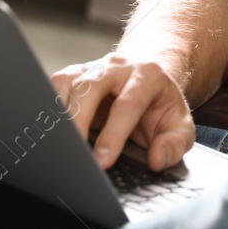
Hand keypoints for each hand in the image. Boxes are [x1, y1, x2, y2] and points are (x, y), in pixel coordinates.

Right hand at [51, 52, 196, 171]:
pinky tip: (50, 131)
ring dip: (59, 114)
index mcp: (147, 76)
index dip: (113, 134)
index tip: (102, 161)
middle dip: (79, 120)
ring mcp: (92, 68)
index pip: (127, 103)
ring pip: (66, 83)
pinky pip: (52, 86)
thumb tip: (158, 159)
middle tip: (74, 153)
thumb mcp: (180, 126)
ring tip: (58, 144)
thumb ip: (175, 143)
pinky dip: (47, 107)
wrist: (148, 83)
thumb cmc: (160, 108)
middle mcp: (117, 67)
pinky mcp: (72, 76)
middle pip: (90, 86)